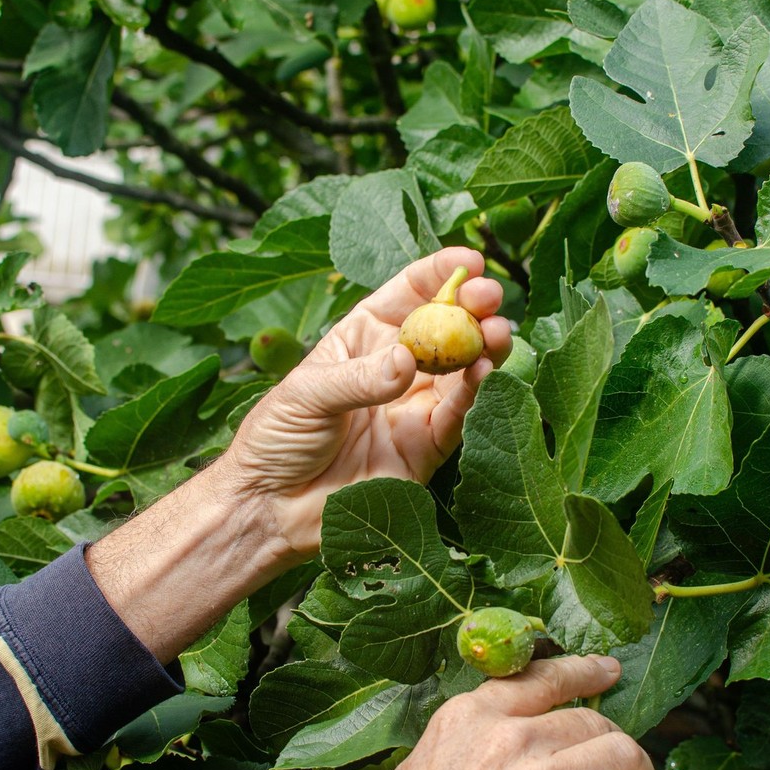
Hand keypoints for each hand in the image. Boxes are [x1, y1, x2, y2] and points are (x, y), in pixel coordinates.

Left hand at [215, 246, 510, 557]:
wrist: (272, 508)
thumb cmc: (275, 439)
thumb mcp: (306, 394)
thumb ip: (359, 378)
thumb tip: (407, 361)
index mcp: (362, 337)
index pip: (409, 293)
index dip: (441, 273)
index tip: (471, 261)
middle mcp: (395, 367)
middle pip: (446, 327)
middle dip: (472, 308)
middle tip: (490, 299)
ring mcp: (413, 406)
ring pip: (463, 369)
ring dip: (485, 348)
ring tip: (498, 333)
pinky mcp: (425, 448)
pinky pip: (457, 416)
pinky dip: (474, 394)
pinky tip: (483, 373)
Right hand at [332, 657, 674, 769]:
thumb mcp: (423, 766)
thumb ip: (470, 739)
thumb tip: (511, 730)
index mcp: (470, 719)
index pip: (543, 679)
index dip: (584, 672)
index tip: (607, 671)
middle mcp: (509, 741)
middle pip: (590, 721)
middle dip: (611, 739)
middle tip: (618, 758)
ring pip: (622, 753)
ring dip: (638, 767)